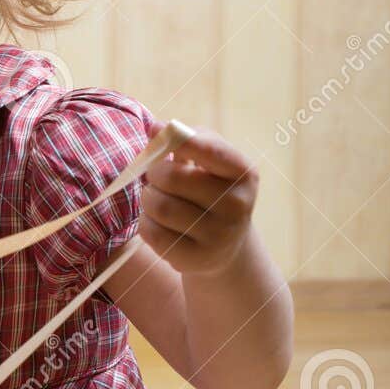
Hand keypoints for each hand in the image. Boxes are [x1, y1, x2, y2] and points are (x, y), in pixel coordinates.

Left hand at [139, 123, 259, 274]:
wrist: (225, 245)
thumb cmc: (210, 190)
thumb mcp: (210, 163)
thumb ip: (185, 141)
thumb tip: (155, 128)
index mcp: (244, 174)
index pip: (209, 151)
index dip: (178, 140)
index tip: (158, 131)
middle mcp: (237, 206)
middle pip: (173, 178)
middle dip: (154, 173)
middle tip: (156, 176)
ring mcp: (218, 236)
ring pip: (158, 206)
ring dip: (147, 198)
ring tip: (156, 198)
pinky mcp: (195, 259)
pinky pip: (151, 232)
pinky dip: (145, 222)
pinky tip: (157, 221)